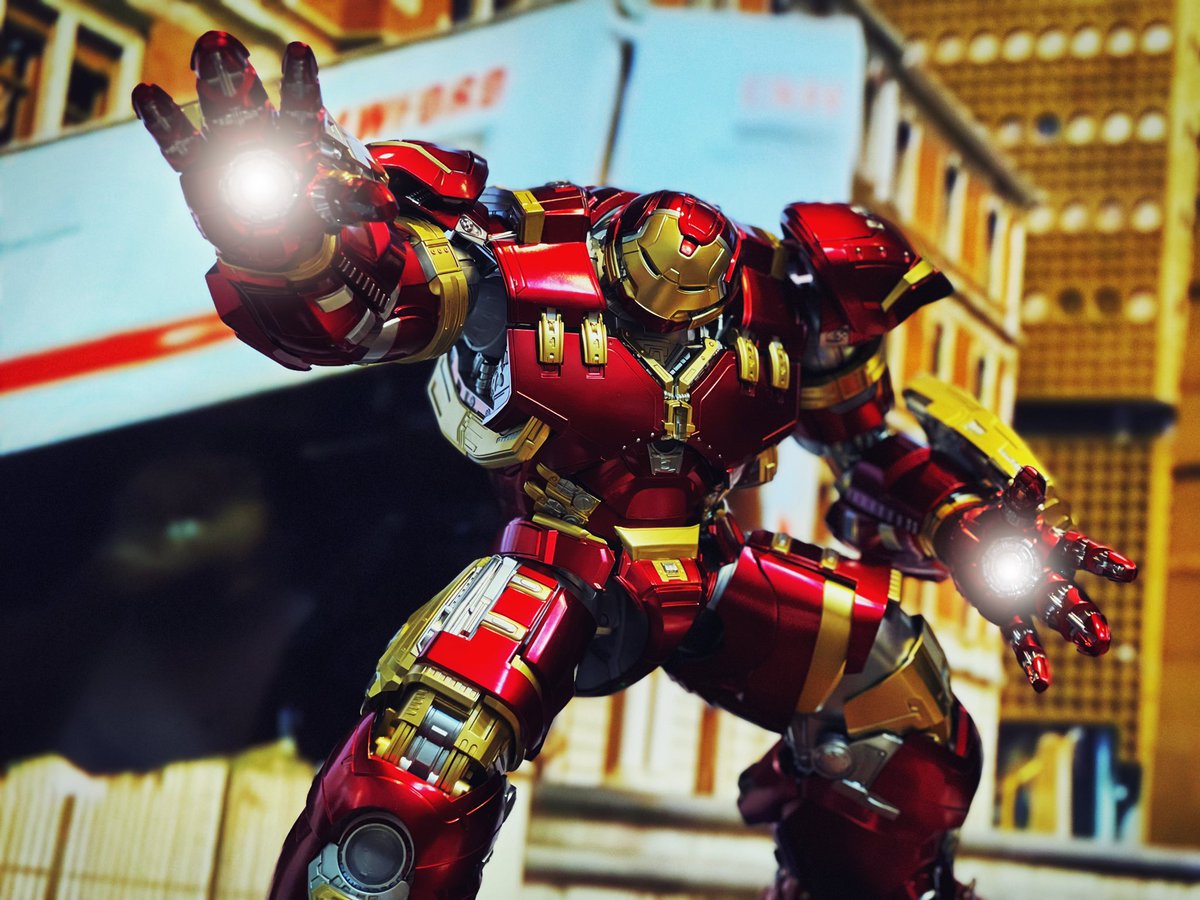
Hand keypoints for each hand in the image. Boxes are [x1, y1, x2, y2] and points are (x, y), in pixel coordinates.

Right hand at [132, 32, 396, 269]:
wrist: (276, 233)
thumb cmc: (308, 206)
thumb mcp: (337, 204)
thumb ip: (357, 199)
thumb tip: (387, 204)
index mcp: (299, 137)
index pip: (302, 105)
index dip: (300, 80)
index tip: (297, 48)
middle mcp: (263, 133)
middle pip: (250, 100)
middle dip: (237, 74)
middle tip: (219, 40)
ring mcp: (229, 146)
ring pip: (218, 111)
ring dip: (213, 83)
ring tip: (204, 48)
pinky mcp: (200, 169)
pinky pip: (179, 145)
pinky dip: (164, 122)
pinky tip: (146, 92)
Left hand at [934, 466, 1136, 692]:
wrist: (970, 540)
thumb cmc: (998, 524)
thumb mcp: (1007, 511)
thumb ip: (1021, 500)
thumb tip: (1031, 476)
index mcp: (1054, 547)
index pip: (1084, 554)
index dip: (1104, 561)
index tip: (1128, 571)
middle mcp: (1050, 575)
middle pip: (1072, 596)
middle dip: (1085, 615)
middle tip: (1102, 634)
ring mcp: (1032, 598)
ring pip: (1055, 619)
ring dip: (1070, 634)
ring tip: (1092, 650)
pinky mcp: (1010, 615)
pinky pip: (1022, 638)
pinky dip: (1032, 658)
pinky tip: (1041, 682)